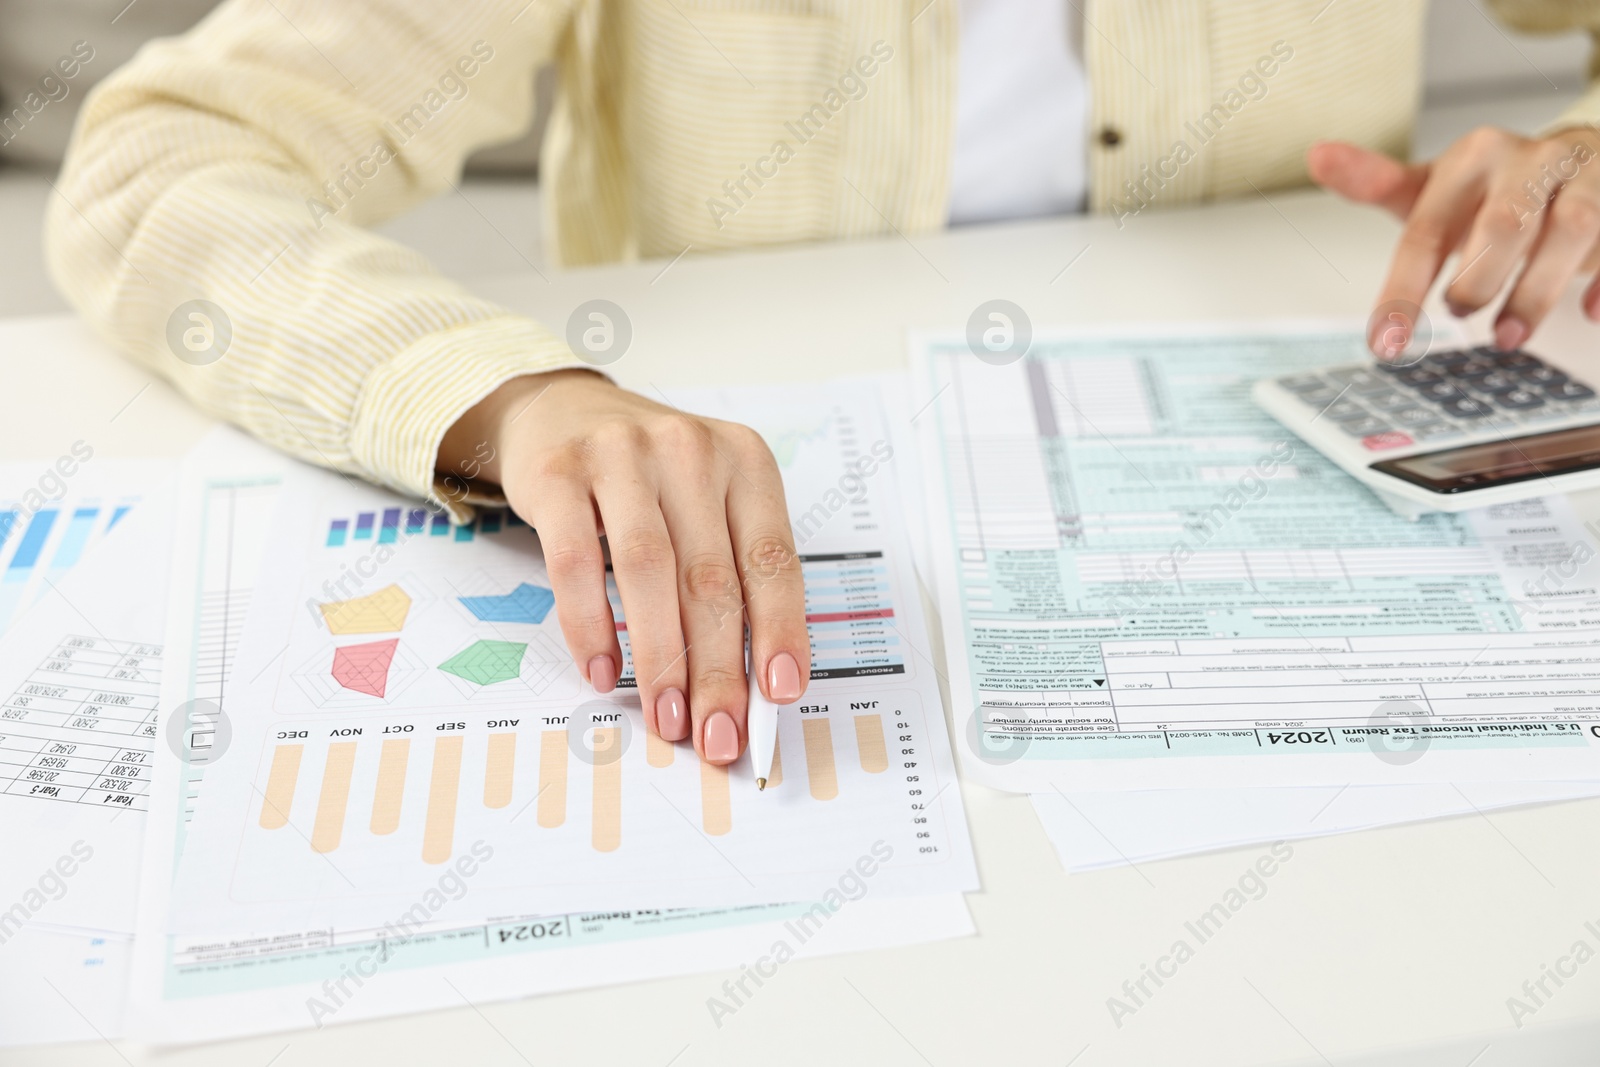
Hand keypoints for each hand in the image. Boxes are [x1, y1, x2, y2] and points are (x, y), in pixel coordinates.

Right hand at [438, 369, 809, 763]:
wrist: (561, 410)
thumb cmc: (650, 476)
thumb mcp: (709, 502)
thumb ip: (732, 576)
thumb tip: (750, 685)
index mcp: (745, 461)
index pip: (773, 559)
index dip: (780, 631)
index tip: (780, 694)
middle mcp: (689, 451)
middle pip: (711, 578)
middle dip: (718, 669)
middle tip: (718, 733)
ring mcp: (621, 456)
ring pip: (649, 572)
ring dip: (660, 658)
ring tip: (667, 717)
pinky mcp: (558, 474)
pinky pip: (576, 563)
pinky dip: (590, 625)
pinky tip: (602, 670)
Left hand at [1309, 126, 1599, 356]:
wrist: (1578, 155)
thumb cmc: (1494, 185)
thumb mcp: (1433, 186)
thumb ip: (1376, 182)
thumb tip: (1317, 155)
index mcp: (1474, 157)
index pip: (1427, 230)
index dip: (1402, 292)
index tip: (1384, 344)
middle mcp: (1533, 161)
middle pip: (1505, 223)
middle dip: (1478, 281)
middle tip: (1458, 314)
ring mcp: (1589, 178)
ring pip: (1573, 229)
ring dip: (1537, 291)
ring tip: (1508, 337)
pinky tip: (1589, 313)